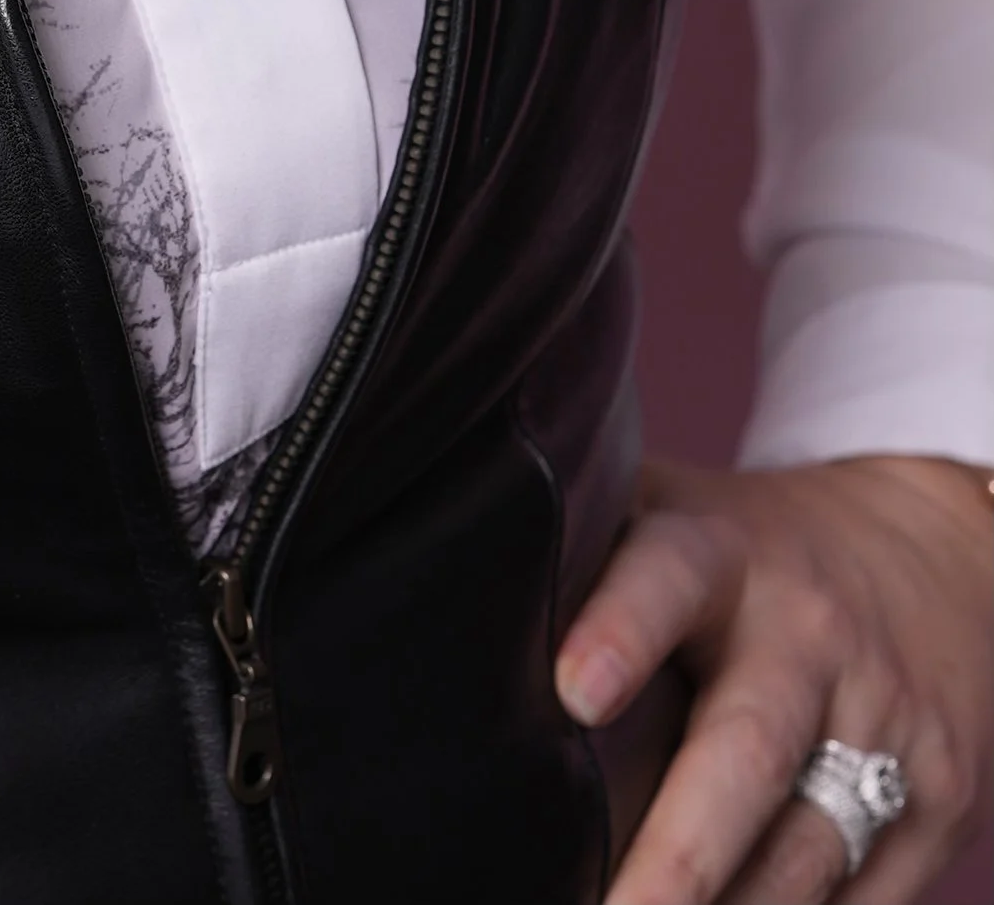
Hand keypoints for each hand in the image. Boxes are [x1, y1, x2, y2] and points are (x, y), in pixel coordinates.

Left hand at [557, 454, 991, 900]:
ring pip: (803, 855)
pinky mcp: (939, 806)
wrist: (941, 557)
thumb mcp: (673, 515)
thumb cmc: (749, 553)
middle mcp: (809, 636)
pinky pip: (862, 903)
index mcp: (724, 552)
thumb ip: (586, 547)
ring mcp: (885, 725)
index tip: (570, 690)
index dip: (621, 627)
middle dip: (675, 858)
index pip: (668, 576)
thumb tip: (440, 590)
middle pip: (744, 755)